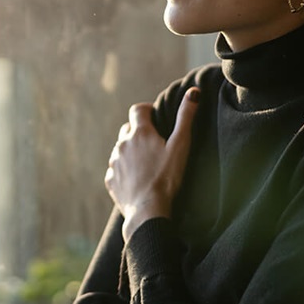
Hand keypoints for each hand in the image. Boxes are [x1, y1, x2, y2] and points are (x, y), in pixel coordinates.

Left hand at [105, 88, 199, 240]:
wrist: (148, 211)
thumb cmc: (167, 178)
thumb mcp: (181, 146)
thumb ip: (186, 117)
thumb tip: (194, 92)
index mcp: (140, 133)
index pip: (138, 110)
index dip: (146, 110)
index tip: (154, 117)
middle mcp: (123, 144)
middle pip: (128, 129)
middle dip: (138, 132)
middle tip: (154, 144)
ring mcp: (114, 162)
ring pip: (121, 149)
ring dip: (131, 152)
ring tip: (146, 164)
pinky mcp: (110, 179)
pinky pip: (116, 169)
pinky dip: (124, 170)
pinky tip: (137, 180)